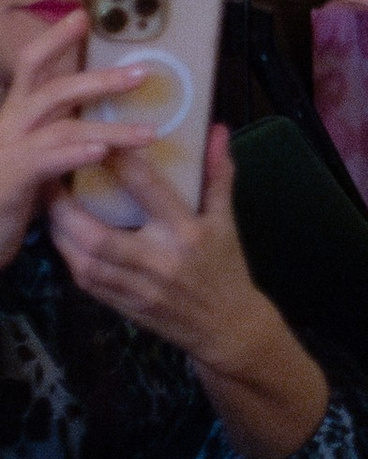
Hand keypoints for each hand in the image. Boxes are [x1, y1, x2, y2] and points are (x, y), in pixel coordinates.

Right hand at [0, 9, 151, 268]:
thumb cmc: (7, 196)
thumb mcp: (32, 158)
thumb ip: (56, 135)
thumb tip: (98, 122)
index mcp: (14, 115)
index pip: (31, 67)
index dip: (55, 40)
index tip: (83, 16)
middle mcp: (7, 125)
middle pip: (51, 88)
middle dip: (99, 79)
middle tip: (143, 73)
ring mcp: (6, 150)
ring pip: (60, 126)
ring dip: (108, 127)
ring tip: (149, 133)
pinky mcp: (8, 179)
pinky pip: (44, 160)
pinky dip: (74, 153)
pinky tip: (102, 152)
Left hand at [48, 130, 328, 458]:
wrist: (227, 327)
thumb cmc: (227, 269)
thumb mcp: (227, 220)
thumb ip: (218, 174)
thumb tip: (217, 130)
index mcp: (187, 233)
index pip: (147, 189)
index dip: (119, 160)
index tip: (99, 138)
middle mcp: (159, 262)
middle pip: (98, 236)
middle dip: (67, 208)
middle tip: (52, 179)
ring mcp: (138, 289)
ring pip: (84, 262)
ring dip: (60, 232)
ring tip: (49, 205)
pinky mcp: (124, 306)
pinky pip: (85, 281)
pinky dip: (68, 256)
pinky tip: (61, 236)